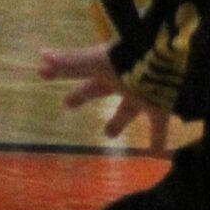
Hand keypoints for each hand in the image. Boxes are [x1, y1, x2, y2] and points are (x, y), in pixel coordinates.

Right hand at [38, 44, 170, 153]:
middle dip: (82, 96)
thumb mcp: (96, 61)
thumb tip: (41, 56)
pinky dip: (157, 140)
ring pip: (127, 110)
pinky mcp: (160, 108)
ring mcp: (141, 94)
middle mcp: (121, 80)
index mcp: (105, 68)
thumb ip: (70, 62)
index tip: (42, 73)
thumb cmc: (129, 61)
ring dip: (117, 122)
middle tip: (65, 104)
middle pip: (98, 90)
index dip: (59, 71)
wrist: (168, 64)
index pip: (77, 70)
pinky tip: (157, 153)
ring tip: (109, 135)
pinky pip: (158, 127)